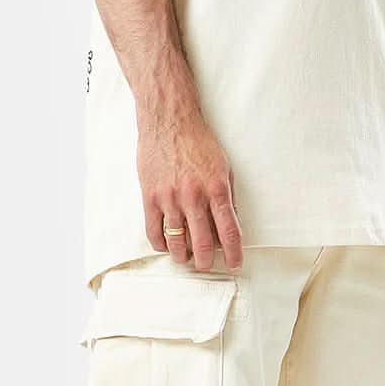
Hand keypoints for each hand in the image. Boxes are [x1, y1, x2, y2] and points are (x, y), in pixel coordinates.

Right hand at [138, 107, 242, 271]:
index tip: (234, 264)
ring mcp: (170, 199)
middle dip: (205, 261)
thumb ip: (228, 196)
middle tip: (205, 264)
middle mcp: (194, 197)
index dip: (233, 254)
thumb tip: (231, 223)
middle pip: (202, 244)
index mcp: (216, 190)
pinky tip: (167, 245)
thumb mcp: (224, 166)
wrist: (169, 121)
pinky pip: (154, 232)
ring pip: (177, 243)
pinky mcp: (150, 198)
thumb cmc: (197, 142)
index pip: (229, 232)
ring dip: (182, 257)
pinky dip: (162, 245)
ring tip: (185, 258)